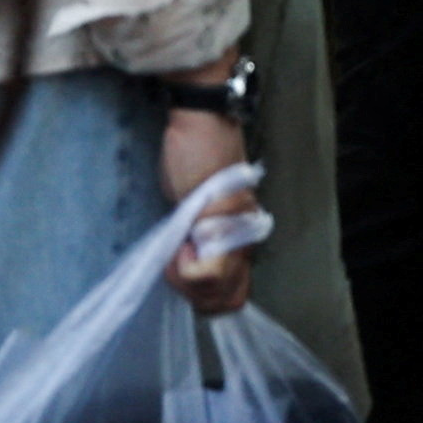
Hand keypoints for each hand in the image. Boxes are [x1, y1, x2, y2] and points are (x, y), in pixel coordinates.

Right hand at [160, 113, 255, 316]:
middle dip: (195, 293)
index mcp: (241, 240)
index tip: (185, 269)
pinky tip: (181, 238)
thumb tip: (193, 266)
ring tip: (179, 246)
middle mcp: (245, 241)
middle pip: (227, 301)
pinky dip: (186, 265)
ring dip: (187, 279)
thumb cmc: (193, 159)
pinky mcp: (223, 222)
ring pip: (216, 290)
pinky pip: (208, 270)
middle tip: (177, 262)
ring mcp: (237, 234)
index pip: (234, 298)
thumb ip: (199, 238)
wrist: (200, 121)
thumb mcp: (195, 207)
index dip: (206, 297)